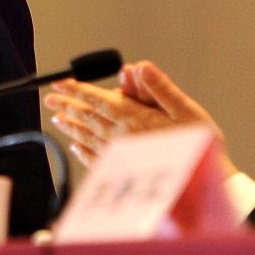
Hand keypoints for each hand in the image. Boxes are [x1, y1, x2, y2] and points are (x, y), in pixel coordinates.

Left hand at [43, 61, 237, 172]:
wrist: (205, 188)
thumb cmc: (200, 146)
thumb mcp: (185, 110)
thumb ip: (159, 88)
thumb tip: (137, 66)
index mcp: (134, 118)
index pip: (97, 100)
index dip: (76, 89)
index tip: (58, 82)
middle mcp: (122, 137)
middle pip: (88, 118)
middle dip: (68, 106)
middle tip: (48, 98)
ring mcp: (121, 156)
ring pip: (88, 137)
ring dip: (72, 126)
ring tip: (57, 118)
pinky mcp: (125, 172)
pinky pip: (97, 159)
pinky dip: (84, 151)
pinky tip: (76, 147)